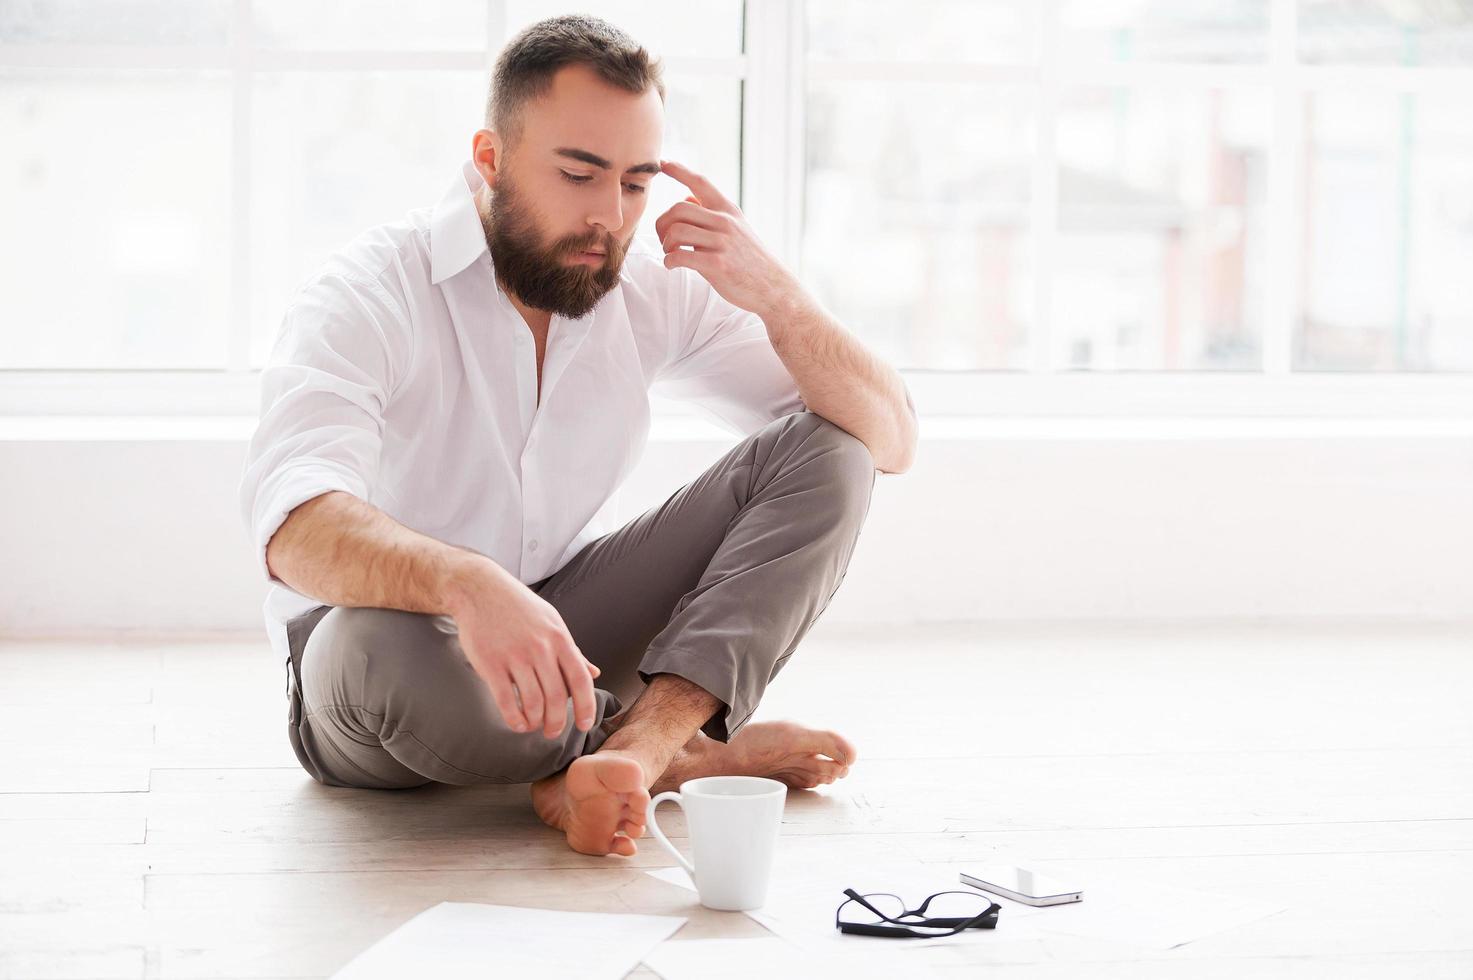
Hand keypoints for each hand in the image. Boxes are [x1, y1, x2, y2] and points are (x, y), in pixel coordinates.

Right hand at [446, 563, 600, 739]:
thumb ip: (573, 651)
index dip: (586, 707)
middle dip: (558, 722)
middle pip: (557, 697)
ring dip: (536, 722)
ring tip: (534, 726)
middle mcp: (540, 648)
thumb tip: (594, 673)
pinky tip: (517, 723)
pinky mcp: (490, 663)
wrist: (480, 590)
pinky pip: (506, 700)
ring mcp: (514, 656)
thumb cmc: (519, 607)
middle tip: (553, 732)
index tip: (586, 725)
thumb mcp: (553, 622)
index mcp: (559, 638)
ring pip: (533, 702)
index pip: (580, 680)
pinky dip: (514, 718)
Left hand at [654, 159, 802, 318]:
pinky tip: (672, 265)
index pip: (701, 183)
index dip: (680, 171)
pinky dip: (669, 261)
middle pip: (678, 209)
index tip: (663, 164)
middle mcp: (725, 222)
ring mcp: (721, 243)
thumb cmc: (750, 259)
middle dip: (662, 224)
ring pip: (676, 231)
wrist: (772, 287)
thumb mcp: (736, 228)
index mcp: (728, 211)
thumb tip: (687, 196)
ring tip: (670, 253)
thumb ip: (711, 213)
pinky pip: (680, 256)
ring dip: (665, 244)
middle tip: (664, 239)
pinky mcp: (717, 265)